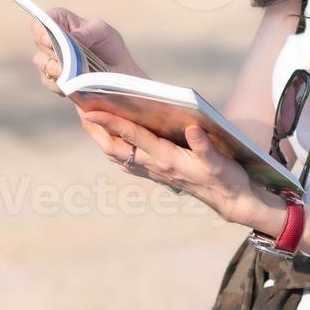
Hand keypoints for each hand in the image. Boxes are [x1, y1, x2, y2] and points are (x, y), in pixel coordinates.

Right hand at [30, 7, 142, 97]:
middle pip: (39, 41)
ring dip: (54, 68)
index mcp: (63, 22)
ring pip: (41, 62)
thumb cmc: (109, 46)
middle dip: (50, 50)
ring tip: (68, 73)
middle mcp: (53, 40)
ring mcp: (51, 60)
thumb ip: (88, 32)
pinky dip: (59, 83)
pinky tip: (72, 85)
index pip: (44, 19)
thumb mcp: (103, 32)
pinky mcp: (54, 80)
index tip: (49, 39)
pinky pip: (49, 81)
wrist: (118, 74)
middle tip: (63, 58)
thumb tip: (72, 37)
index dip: (42, 28)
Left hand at [79, 110, 289, 232]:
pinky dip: (114, 148)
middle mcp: (155, 165)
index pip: (131, 136)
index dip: (110, 122)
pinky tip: (111, 139)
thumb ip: (205, 147)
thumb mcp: (219, 162)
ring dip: (102, 138)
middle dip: (96, 130)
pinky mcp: (157, 173)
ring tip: (89, 120)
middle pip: (114, 148)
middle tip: (80, 110)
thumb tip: (193, 129)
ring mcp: (153, 171)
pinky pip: (127, 161)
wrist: (229, 200)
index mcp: (166, 158)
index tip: (90, 110)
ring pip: (118, 155)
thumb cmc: (225, 177)